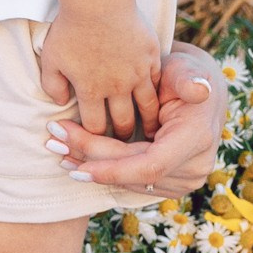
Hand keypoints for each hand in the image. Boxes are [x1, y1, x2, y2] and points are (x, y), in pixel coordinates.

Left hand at [38, 2, 162, 140]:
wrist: (98, 0)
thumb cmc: (69, 28)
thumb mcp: (50, 59)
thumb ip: (52, 86)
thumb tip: (61, 103)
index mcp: (90, 90)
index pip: (95, 127)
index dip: (97, 139)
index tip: (99, 142)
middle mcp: (116, 87)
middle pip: (124, 123)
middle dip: (123, 136)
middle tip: (126, 141)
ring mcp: (137, 73)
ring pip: (147, 107)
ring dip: (148, 121)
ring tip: (150, 130)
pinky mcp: (151, 56)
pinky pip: (158, 82)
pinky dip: (157, 94)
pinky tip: (159, 101)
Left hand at [50, 43, 228, 197]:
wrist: (196, 88)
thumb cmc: (183, 73)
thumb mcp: (184, 69)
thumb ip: (188, 78)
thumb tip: (198, 89)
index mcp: (197, 139)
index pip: (150, 165)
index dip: (113, 169)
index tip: (78, 165)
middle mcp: (195, 166)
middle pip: (133, 173)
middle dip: (92, 159)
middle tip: (55, 140)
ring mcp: (185, 179)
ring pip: (129, 180)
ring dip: (91, 165)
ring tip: (58, 147)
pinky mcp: (171, 183)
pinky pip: (132, 180)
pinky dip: (104, 169)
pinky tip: (75, 158)